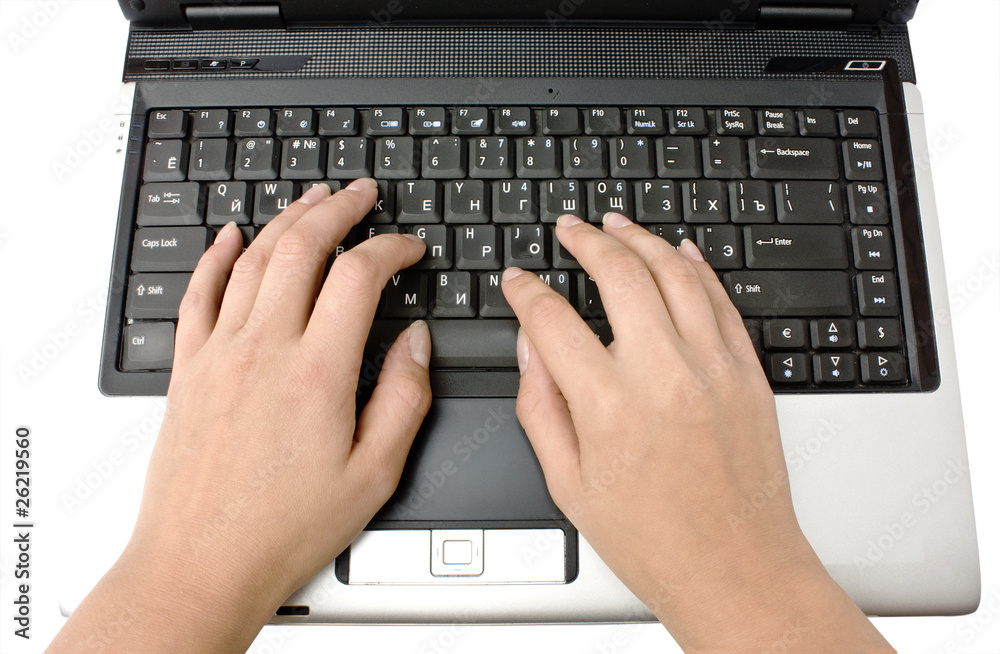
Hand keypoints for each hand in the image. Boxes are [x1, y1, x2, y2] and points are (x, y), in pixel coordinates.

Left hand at [49, 180, 432, 652]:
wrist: (202, 564)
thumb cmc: (284, 528)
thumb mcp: (374, 474)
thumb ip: (404, 398)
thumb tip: (417, 343)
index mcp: (317, 372)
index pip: (359, 276)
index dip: (391, 249)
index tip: (409, 248)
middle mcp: (263, 348)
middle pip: (300, 247)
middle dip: (337, 208)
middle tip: (361, 193)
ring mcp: (219, 354)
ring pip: (251, 259)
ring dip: (285, 219)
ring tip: (312, 199)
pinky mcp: (188, 370)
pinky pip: (197, 294)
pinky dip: (214, 256)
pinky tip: (228, 235)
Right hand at [502, 212, 891, 651]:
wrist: (735, 568)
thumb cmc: (652, 538)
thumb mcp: (568, 484)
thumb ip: (540, 408)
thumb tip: (530, 349)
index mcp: (608, 407)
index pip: (552, 320)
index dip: (526, 291)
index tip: (518, 281)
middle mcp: (663, 375)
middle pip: (620, 274)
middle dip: (587, 240)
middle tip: (570, 228)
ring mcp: (713, 368)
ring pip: (676, 273)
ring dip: (642, 239)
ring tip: (617, 223)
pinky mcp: (748, 373)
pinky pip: (722, 300)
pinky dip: (698, 268)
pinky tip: (680, 252)